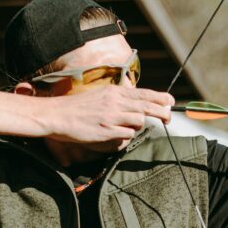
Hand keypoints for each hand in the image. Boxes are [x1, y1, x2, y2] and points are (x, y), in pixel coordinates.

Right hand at [38, 85, 173, 146]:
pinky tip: (115, 135)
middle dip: (161, 112)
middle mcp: (116, 102)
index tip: (170, 102)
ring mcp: (112, 116)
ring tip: (126, 126)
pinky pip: (127, 135)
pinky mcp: (107, 131)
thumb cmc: (78, 107)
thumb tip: (134, 102)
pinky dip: (125, 136)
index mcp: (114, 91)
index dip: (160, 98)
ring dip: (137, 126)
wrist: (58, 115)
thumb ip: (117, 98)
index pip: (143, 93)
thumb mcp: (100, 96)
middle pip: (147, 107)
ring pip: (139, 121)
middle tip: (168, 118)